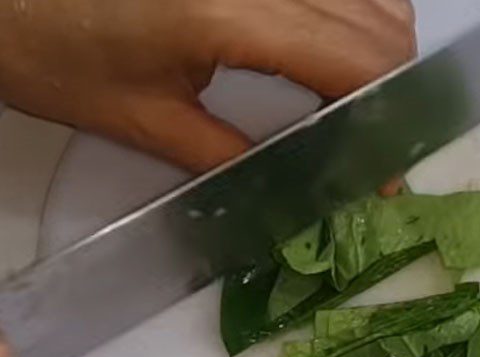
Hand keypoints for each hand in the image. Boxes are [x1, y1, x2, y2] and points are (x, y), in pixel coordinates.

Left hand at [0, 0, 415, 172]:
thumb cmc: (52, 49)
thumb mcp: (147, 123)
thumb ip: (233, 156)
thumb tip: (297, 183)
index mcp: (232, 14)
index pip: (356, 63)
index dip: (386, 121)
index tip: (387, 170)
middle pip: (381, 24)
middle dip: (393, 92)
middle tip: (372, 145)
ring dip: (380, 52)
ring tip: (357, 105)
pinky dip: (357, 16)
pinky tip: (334, 53)